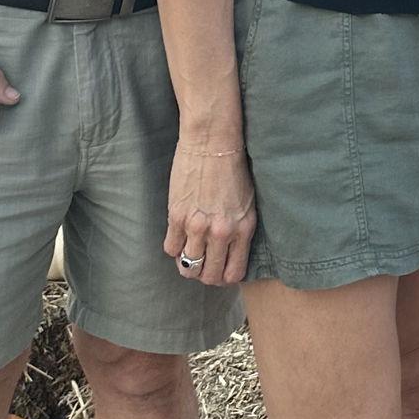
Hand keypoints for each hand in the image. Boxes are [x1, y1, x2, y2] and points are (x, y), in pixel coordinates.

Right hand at [165, 139, 256, 285]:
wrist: (212, 141)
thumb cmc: (233, 168)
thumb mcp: (248, 202)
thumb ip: (240, 230)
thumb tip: (230, 253)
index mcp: (243, 229)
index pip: (233, 273)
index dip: (224, 277)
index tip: (220, 271)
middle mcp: (221, 232)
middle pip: (209, 275)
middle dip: (205, 275)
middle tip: (202, 266)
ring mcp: (197, 225)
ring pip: (188, 266)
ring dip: (188, 264)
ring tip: (189, 253)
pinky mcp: (176, 216)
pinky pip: (171, 248)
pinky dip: (174, 247)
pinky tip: (179, 236)